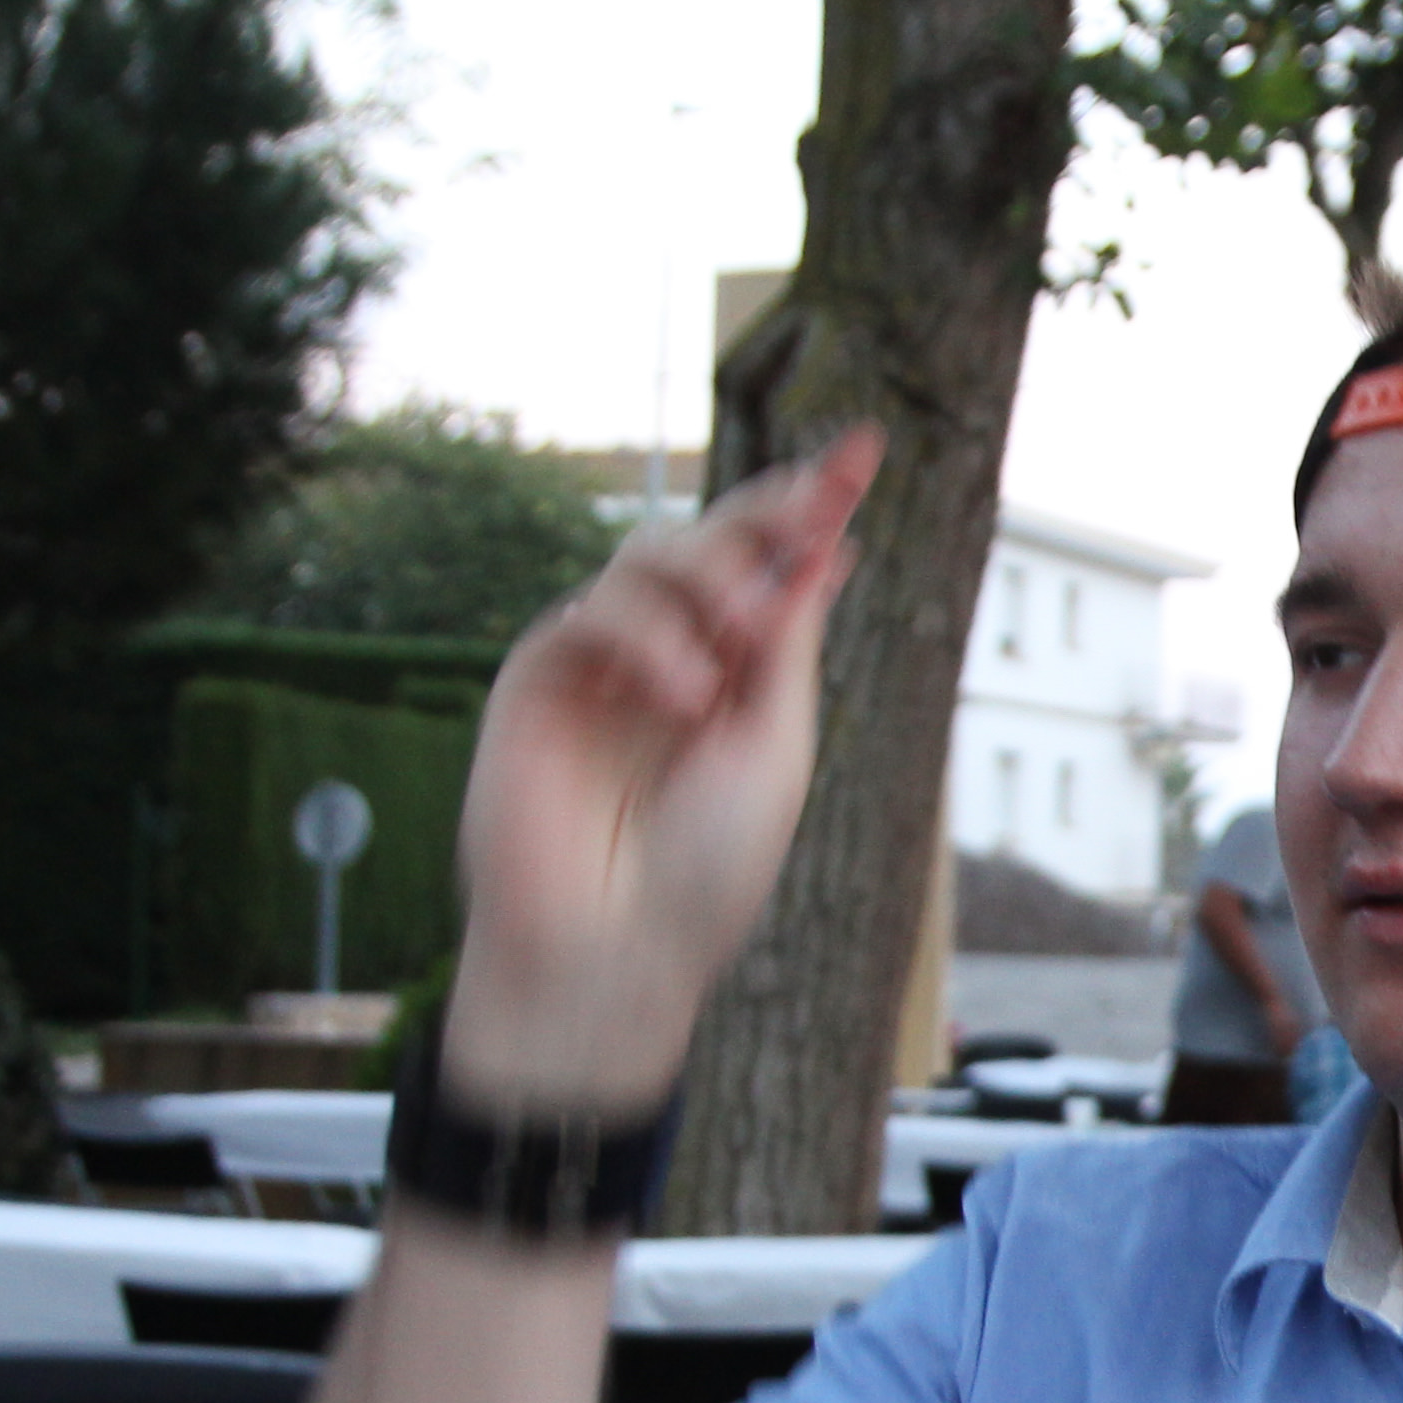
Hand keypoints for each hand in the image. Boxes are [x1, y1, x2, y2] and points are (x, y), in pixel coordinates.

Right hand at [446, 430, 882, 1102]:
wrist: (617, 953)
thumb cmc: (707, 873)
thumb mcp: (774, 748)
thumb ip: (784, 645)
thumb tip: (826, 547)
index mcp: (740, 674)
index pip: (777, 567)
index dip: (813, 504)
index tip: (864, 449)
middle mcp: (673, 656)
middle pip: (712, 541)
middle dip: (761, 522)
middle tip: (801, 525)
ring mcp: (602, 665)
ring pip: (647, 558)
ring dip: (705, 585)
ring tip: (729, 661)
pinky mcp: (538, 681)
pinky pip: (588, 612)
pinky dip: (641, 636)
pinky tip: (677, 695)